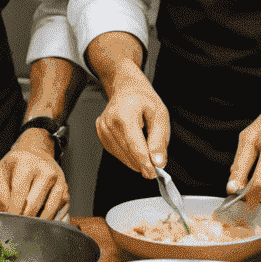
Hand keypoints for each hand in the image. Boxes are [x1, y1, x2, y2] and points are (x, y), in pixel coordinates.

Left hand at [0, 130, 68, 218]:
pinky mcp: (66, 188)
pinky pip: (59, 210)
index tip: (9, 222)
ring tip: (28, 226)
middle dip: (23, 219)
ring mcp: (59, 179)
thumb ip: (1, 193)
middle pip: (33, 205)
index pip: (19, 194)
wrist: (36, 152)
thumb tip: (6, 213)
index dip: (13, 211)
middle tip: (17, 227)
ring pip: (48, 210)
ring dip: (37, 222)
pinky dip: (50, 219)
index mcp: (27, 164)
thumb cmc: (17, 164)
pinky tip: (41, 222)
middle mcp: (46, 170)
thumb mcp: (2, 172)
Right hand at [95, 63, 169, 178]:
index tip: (154, 174)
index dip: (145, 164)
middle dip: (142, 163)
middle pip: (128, 153)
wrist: (126, 87)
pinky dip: (127, 154)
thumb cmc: (144, 99)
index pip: (135, 147)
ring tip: (146, 151)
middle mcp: (109, 121)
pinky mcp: (99, 132)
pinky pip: (115, 151)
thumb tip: (158, 162)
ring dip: (135, 160)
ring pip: (121, 155)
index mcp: (125, 115)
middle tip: (155, 166)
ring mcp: (102, 127)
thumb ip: (159, 140)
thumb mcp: (160, 114)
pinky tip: (134, 146)